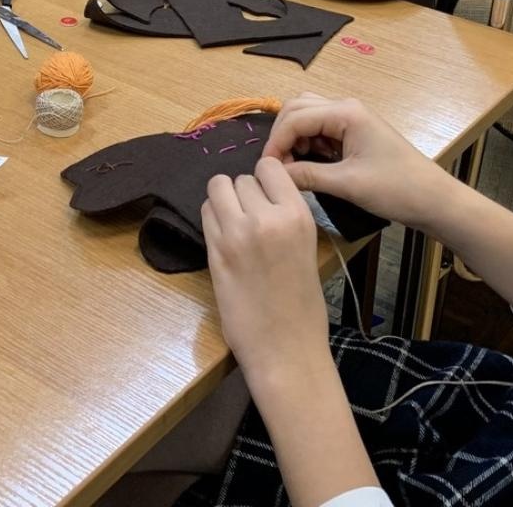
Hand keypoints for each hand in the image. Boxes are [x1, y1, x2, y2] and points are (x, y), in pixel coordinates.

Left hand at [201, 157, 328, 373]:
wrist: (286, 348)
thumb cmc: (303, 304)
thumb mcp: (306, 246)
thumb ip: (284, 216)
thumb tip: (259, 193)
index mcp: (297, 215)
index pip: (269, 166)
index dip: (264, 179)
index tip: (265, 197)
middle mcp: (266, 218)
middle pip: (241, 178)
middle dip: (243, 195)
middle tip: (249, 219)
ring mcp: (237, 234)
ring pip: (217, 188)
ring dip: (223, 202)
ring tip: (233, 225)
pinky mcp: (215, 252)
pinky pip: (206, 213)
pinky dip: (212, 219)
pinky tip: (223, 239)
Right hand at [263, 94, 453, 228]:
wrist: (433, 199)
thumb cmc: (396, 188)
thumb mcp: (348, 184)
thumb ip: (308, 176)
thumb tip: (275, 176)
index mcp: (346, 113)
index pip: (295, 118)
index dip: (276, 143)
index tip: (266, 170)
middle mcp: (346, 108)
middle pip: (297, 109)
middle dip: (282, 135)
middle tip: (277, 167)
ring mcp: (351, 119)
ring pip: (307, 117)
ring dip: (294, 138)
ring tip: (293, 168)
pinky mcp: (354, 133)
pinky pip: (320, 130)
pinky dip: (308, 144)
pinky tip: (309, 166)